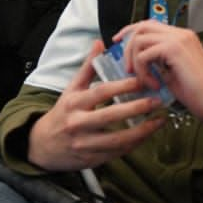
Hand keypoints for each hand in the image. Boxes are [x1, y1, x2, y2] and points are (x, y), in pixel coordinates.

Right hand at [27, 42, 165, 172]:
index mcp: (73, 103)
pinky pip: (117, 152)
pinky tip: (147, 135)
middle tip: (156, 100)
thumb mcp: (71, 89)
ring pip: (117, 139)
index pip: (101, 92)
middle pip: (111, 115)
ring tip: (159, 121)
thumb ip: (88, 68)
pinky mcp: (92, 159)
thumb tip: (99, 43)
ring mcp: (85, 144)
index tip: (141, 81)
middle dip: (136, 108)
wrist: (43, 145)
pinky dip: (134, 144)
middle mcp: (78, 123)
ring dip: (142, 131)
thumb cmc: (62, 114)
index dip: (122, 86)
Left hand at [116, 20, 202, 127]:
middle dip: (127, 46)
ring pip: (139, 40)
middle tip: (126, 68)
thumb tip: (132, 62)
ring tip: (146, 81)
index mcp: (181, 37)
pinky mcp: (174, 49)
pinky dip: (144, 72)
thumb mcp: (171, 73)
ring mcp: (178, 39)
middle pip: (141, 27)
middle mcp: (180, 33)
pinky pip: (144, 55)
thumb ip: (156, 63)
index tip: (117, 43)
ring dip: (135, 63)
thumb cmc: (197, 93)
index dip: (130, 31)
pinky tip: (156, 85)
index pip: (150, 24)